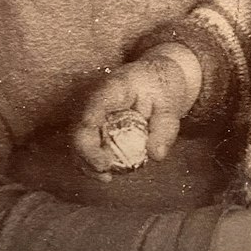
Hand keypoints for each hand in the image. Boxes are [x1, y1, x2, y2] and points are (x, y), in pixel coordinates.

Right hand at [73, 47, 198, 172]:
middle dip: (86, 156)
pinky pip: (87, 140)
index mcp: (115, 87)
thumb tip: (156, 156)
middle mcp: (98, 96)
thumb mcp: (172, 103)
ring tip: (106, 177)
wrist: (158, 73)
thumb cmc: (163, 84)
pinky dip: (92, 158)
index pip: (92, 111)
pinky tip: (106, 171)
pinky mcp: (97, 119)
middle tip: (105, 174)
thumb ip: (166, 129)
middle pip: (79, 128)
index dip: (90, 140)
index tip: (103, 163)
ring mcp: (94, 107)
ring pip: (79, 137)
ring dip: (87, 161)